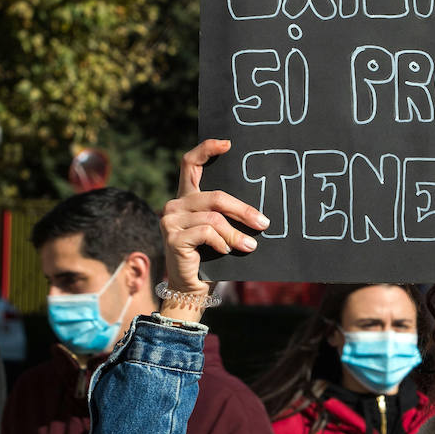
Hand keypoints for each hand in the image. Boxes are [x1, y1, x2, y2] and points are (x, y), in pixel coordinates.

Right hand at [159, 140, 268, 320]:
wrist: (191, 289)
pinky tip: (226, 251)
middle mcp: (174, 204)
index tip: (228, 144)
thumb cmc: (211, 258)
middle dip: (243, 209)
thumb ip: (227, 215)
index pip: (190, 163)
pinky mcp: (172, 237)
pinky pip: (206, 232)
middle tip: (263, 223)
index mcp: (186, 197)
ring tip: (250, 246)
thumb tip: (260, 210)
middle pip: (214, 195)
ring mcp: (170, 220)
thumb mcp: (220, 231)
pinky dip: (222, 242)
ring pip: (213, 217)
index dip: (207, 149)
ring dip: (236, 234)